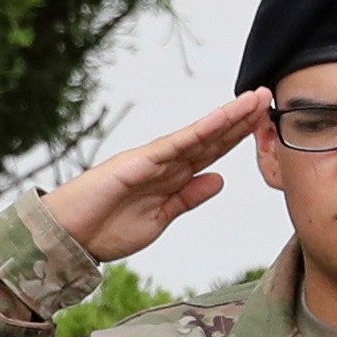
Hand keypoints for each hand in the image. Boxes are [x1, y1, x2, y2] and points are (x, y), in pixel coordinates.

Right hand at [34, 91, 270, 261]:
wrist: (67, 238)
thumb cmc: (105, 230)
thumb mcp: (159, 219)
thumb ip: (188, 198)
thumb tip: (219, 179)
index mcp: (171, 178)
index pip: (211, 153)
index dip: (238, 137)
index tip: (265, 123)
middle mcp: (165, 163)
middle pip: (210, 138)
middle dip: (240, 120)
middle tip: (268, 97)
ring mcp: (152, 160)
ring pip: (199, 135)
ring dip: (227, 118)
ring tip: (254, 100)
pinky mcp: (139, 163)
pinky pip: (176, 144)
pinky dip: (200, 131)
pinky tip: (222, 118)